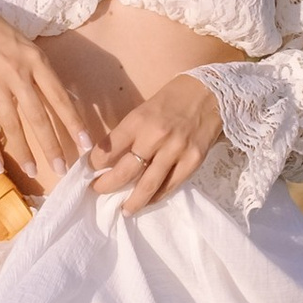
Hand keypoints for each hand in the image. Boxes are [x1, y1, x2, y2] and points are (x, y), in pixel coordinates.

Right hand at [0, 0, 96, 191]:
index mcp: (36, 60)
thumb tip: (58, 94)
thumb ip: (39, 69)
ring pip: (13, 125)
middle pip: (39, 117)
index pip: (59, 97)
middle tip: (63, 168)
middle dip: (52, 145)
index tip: (86, 143)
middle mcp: (18, 74)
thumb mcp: (24, 44)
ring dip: (24, 151)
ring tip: (33, 171)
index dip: (73, 122)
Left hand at [87, 71, 221, 214]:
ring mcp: (176, 151)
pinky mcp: (193, 162)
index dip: (95, 164)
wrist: (212, 93)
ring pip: (147, 185)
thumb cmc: (174, 98)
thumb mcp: (145, 109)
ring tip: (124, 210)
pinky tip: (149, 201)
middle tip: (99, 191)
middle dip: (106, 186)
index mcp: (139, 120)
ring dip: (132, 202)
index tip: (90, 170)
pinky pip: (171, 186)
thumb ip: (129, 132)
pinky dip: (157, 197)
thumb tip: (109, 156)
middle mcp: (155, 137)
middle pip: (124, 172)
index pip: (108, 149)